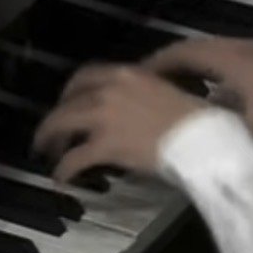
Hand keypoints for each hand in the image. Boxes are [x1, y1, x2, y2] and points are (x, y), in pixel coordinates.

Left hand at [31, 63, 211, 184]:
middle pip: (68, 100)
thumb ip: (139, 95)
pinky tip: (61, 178)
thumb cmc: (193, 118)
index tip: (67, 102)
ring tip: (50, 153)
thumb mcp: (163, 92)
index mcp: (126, 73)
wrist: (203, 138)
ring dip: (51, 138)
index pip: (85, 75)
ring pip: (62, 123)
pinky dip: (63, 169)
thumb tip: (126, 108)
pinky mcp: (105, 145)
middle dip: (55, 117)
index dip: (70, 91)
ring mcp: (104, 116)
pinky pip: (74, 157)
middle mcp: (109, 89)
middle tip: (52, 132)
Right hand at [140, 37, 252, 147]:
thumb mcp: (239, 127)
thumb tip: (172, 125)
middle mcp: (236, 46)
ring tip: (174, 90)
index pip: (178, 54)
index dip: (153, 67)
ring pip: (211, 54)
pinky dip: (211, 73)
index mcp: (225, 57)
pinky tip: (211, 94)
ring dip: (191, 69)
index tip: (133, 79)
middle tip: (147, 85)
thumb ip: (204, 122)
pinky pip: (228, 61)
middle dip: (168, 66)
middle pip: (192, 50)